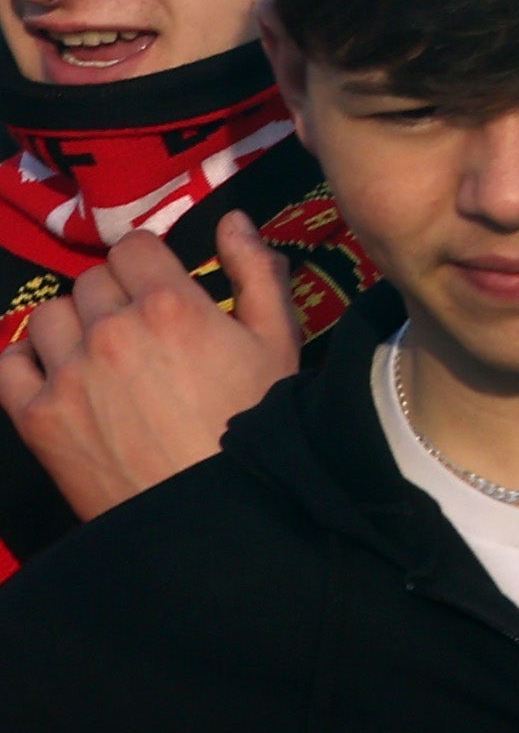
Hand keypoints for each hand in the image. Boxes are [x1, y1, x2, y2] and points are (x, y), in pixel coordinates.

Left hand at [0, 215, 300, 517]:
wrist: (211, 511)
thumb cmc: (254, 424)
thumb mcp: (278, 343)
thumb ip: (256, 272)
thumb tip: (231, 220)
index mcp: (170, 305)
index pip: (132, 246)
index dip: (148, 262)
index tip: (157, 285)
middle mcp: (111, 329)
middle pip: (91, 280)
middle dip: (114, 295)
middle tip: (137, 329)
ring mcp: (67, 374)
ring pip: (49, 315)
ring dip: (72, 325)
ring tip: (97, 353)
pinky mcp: (36, 417)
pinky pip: (9, 364)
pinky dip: (26, 362)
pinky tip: (56, 375)